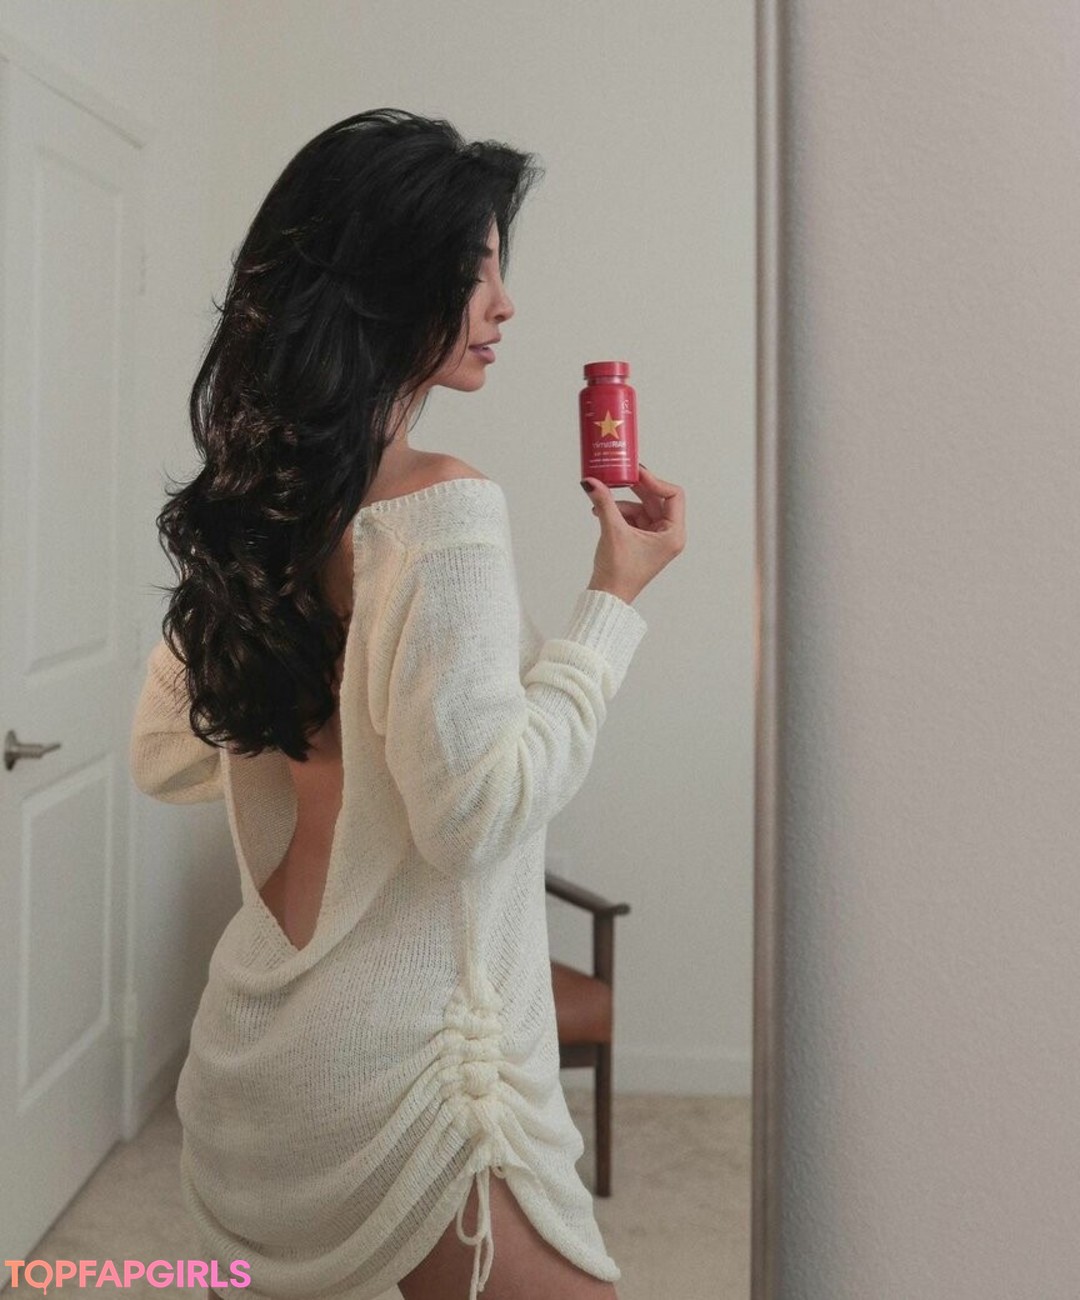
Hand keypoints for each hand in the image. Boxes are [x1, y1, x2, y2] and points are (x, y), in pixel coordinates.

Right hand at [582, 465, 685, 603]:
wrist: (608, 597)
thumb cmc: (619, 573)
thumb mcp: (613, 531)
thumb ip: (604, 503)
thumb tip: (592, 482)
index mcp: (673, 534)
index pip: (673, 495)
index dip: (655, 481)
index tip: (636, 473)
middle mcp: (668, 535)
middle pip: (657, 499)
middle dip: (636, 490)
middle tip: (619, 476)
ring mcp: (655, 538)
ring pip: (642, 508)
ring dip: (622, 504)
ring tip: (602, 505)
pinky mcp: (642, 541)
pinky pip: (634, 518)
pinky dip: (618, 513)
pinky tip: (601, 513)